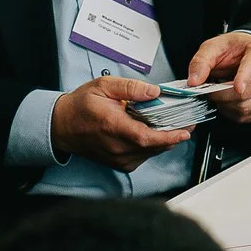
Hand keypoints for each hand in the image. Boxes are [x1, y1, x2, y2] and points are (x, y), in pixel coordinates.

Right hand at [50, 76, 191, 171]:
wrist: (62, 126)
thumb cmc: (81, 106)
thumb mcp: (103, 86)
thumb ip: (130, 87)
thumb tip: (154, 92)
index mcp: (112, 126)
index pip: (146, 137)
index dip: (169, 136)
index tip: (185, 131)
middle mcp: (116, 147)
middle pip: (153, 146)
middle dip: (174, 136)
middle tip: (188, 123)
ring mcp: (118, 159)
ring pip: (151, 153)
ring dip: (165, 141)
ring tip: (175, 127)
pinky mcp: (119, 164)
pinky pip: (144, 157)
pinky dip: (153, 147)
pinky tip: (154, 135)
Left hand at [185, 31, 250, 122]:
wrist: (247, 55)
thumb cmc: (234, 50)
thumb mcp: (214, 47)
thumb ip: (201, 61)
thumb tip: (194, 81)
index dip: (245, 77)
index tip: (237, 87)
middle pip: (246, 92)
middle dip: (222, 94)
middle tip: (211, 89)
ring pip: (246, 107)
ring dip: (226, 104)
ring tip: (222, 92)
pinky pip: (248, 116)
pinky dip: (233, 112)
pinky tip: (231, 100)